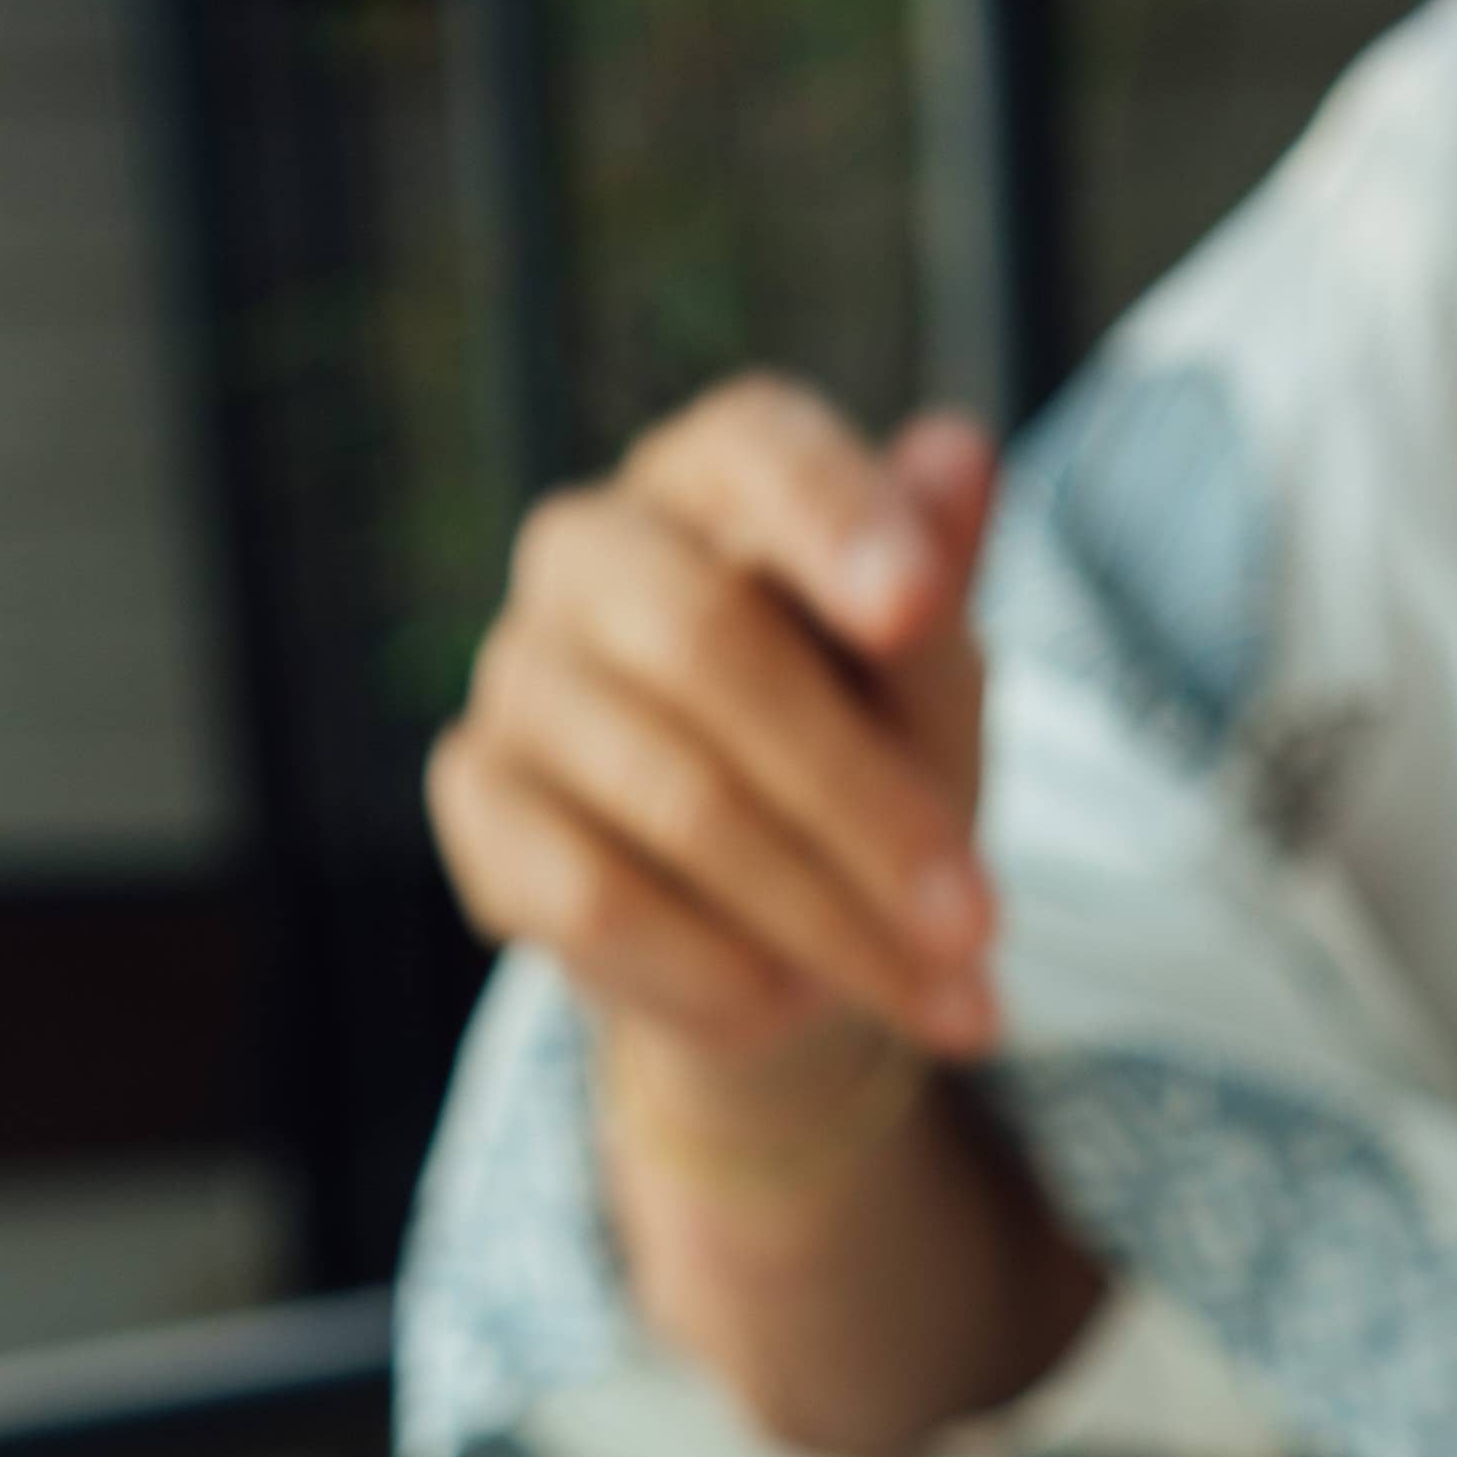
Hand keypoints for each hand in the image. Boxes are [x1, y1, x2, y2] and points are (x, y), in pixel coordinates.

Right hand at [426, 377, 1002, 1165]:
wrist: (764, 924)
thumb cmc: (860, 754)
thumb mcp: (925, 683)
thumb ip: (933, 584)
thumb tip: (961, 452)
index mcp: (711, 477)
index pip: (757, 451)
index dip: (836, 519)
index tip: (918, 604)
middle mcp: (589, 549)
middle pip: (711, 645)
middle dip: (863, 799)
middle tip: (980, 921)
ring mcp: (518, 670)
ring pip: (671, 795)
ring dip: (825, 918)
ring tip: (942, 1000)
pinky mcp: (476, 796)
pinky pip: (594, 894)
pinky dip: (714, 965)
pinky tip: (786, 1005)